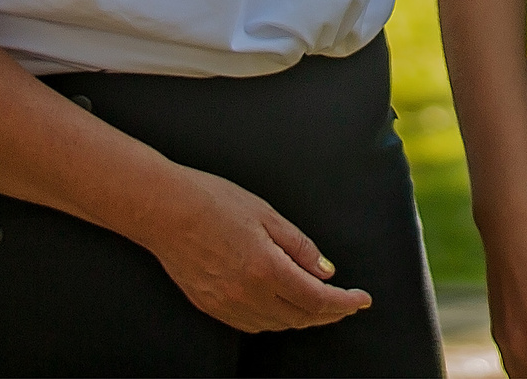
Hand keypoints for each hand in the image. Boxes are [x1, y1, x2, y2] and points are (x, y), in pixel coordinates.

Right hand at [138, 165, 371, 333]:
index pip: (317, 299)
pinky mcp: (210, 306)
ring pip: (277, 325)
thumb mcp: (268, 215)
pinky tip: (283, 307)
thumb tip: (326, 272)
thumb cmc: (215, 202)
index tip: (362, 300)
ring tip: (320, 304)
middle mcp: (247, 294)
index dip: (344, 303)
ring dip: (303, 318)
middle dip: (329, 313)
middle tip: (347, 303)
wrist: (164, 210)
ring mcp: (226, 304)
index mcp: (266, 268)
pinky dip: (275, 320)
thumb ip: (301, 247)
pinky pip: (252, 324)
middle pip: (300, 317)